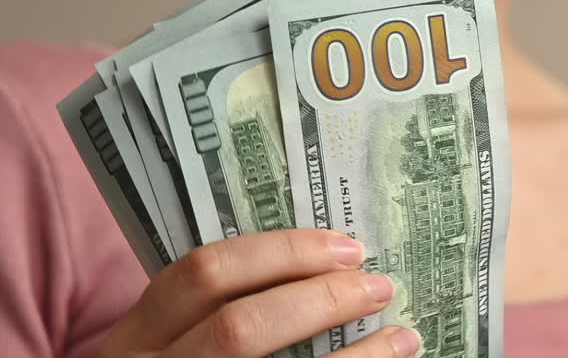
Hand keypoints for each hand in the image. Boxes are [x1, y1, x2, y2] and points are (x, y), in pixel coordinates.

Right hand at [100, 229, 420, 357]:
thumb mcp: (174, 342)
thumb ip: (220, 306)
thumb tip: (331, 263)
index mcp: (137, 336)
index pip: (203, 273)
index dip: (282, 252)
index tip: (347, 246)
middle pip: (241, 326)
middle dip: (321, 300)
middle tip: (379, 286)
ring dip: (356, 356)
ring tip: (403, 337)